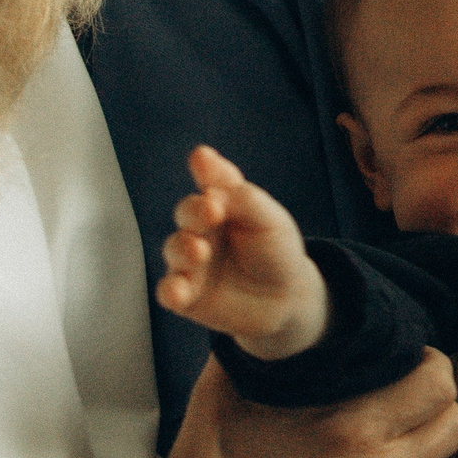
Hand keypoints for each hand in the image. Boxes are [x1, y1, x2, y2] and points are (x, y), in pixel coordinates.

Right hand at [152, 351, 457, 457]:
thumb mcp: (230, 390)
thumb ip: (270, 347)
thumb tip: (284, 314)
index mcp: (353, 429)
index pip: (439, 384)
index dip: (430, 364)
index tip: (409, 361)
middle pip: (453, 427)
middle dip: (436, 406)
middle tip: (404, 400)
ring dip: (410, 454)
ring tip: (369, 446)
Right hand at [157, 145, 329, 360]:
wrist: (287, 299)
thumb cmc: (277, 251)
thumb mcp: (270, 221)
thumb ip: (244, 200)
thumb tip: (211, 185)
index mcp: (223, 204)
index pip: (213, 181)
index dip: (208, 169)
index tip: (202, 158)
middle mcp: (202, 229)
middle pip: (188, 212)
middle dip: (195, 211)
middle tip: (211, 211)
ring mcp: (191, 261)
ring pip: (176, 249)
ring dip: (184, 248)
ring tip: (200, 251)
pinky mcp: (187, 294)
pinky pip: (170, 291)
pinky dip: (170, 290)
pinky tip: (177, 291)